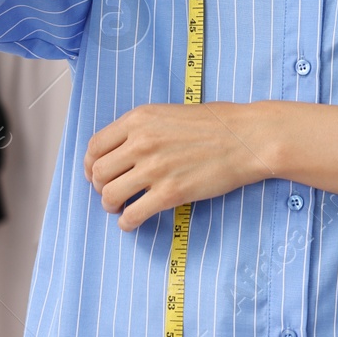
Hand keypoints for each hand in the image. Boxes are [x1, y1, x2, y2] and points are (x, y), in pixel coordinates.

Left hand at [84, 101, 277, 231]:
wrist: (246, 138)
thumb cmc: (216, 124)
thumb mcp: (169, 113)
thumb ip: (142, 129)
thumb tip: (121, 151)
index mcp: (139, 119)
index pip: (95, 146)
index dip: (91, 165)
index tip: (97, 174)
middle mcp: (141, 142)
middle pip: (99, 173)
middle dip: (101, 187)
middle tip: (113, 193)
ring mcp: (154, 168)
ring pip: (110, 196)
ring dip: (112, 206)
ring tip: (123, 207)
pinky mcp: (170, 193)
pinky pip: (132, 215)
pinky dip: (127, 223)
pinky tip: (134, 221)